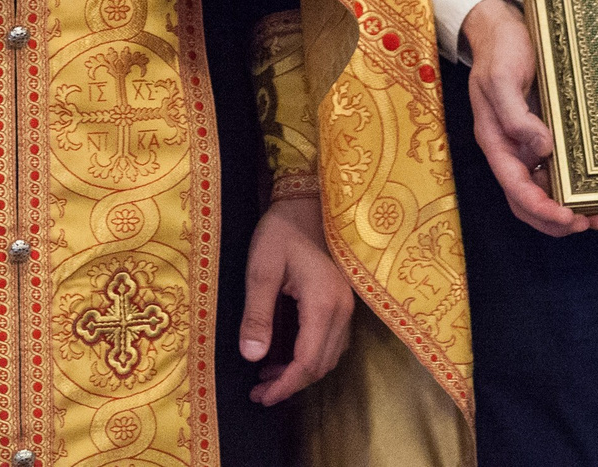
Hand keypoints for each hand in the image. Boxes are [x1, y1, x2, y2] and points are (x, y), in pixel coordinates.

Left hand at [238, 194, 354, 405]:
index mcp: (323, 304)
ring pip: (328, 355)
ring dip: (300, 371)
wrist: (305, 200)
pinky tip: (285, 355)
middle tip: (259, 392)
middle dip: (291, 383)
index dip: (285, 385)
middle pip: (321, 364)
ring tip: (266, 377)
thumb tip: (252, 358)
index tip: (261, 397)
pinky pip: (330, 341)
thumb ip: (257, 315)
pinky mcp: (342, 301)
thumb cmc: (281, 231)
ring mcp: (346, 306)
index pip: (308, 362)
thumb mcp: (261, 270)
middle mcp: (342, 310)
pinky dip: (309, 355)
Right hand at [461, 0, 597, 236]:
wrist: (502, 28)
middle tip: (592, 222)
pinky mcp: (544, 134)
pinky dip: (576, 186)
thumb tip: (541, 149)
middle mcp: (511, 150)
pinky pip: (558, 170)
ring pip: (546, 191)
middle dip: (558, 220)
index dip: (541, 209)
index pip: (516, 188)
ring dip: (571, 209)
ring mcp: (527, 145)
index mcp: (495, 141)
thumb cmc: (500, 51)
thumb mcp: (501, 77)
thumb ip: (515, 114)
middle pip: (529, 201)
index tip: (568, 217)